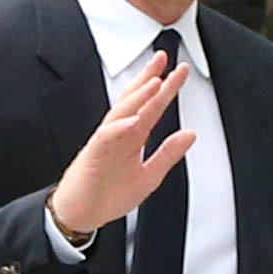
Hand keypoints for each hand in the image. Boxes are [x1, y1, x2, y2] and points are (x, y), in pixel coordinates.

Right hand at [49, 50, 194, 233]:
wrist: (82, 214)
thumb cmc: (109, 194)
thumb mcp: (149, 175)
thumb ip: (168, 154)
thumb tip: (190, 133)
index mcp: (132, 137)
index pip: (151, 107)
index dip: (165, 88)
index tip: (179, 71)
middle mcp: (119, 134)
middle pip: (135, 100)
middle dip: (150, 79)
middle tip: (166, 59)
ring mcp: (105, 143)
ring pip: (121, 113)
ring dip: (137, 97)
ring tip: (155, 81)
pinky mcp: (93, 155)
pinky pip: (106, 137)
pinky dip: (120, 127)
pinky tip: (134, 119)